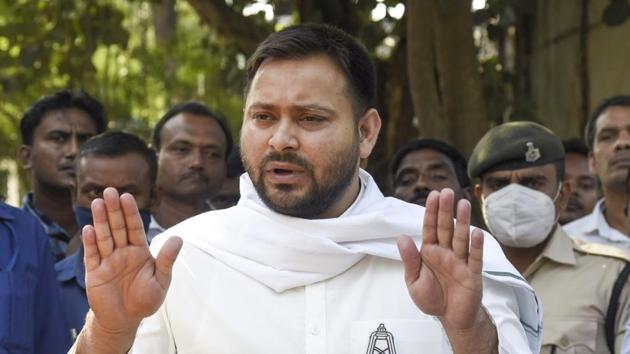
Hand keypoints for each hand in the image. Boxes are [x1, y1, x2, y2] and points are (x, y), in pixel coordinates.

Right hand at [83, 187, 182, 330]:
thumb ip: (166, 260)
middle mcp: (123, 252)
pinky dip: (90, 243)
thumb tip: (179, 238)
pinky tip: (88, 229)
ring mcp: (108, 261)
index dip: (131, 212)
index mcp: (140, 251)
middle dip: (114, 210)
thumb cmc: (145, 300)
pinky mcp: (94, 272)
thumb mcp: (160, 280)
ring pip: (103, 237)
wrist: (124, 320)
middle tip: (110, 190)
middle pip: (118, 227)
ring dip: (100, 220)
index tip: (127, 196)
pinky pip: (92, 255)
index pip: (135, 228)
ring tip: (96, 202)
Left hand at [397, 189, 483, 331]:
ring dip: (462, 222)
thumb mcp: (414, 281)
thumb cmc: (431, 297)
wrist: (450, 318)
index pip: (430, 228)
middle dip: (446, 210)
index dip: (432, 212)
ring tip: (464, 204)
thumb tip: (402, 237)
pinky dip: (476, 246)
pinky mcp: (472, 274)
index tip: (433, 195)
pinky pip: (475, 258)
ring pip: (461, 238)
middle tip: (447, 191)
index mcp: (430, 252)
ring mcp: (460, 262)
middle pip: (446, 228)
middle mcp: (446, 253)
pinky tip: (477, 233)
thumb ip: (410, 260)